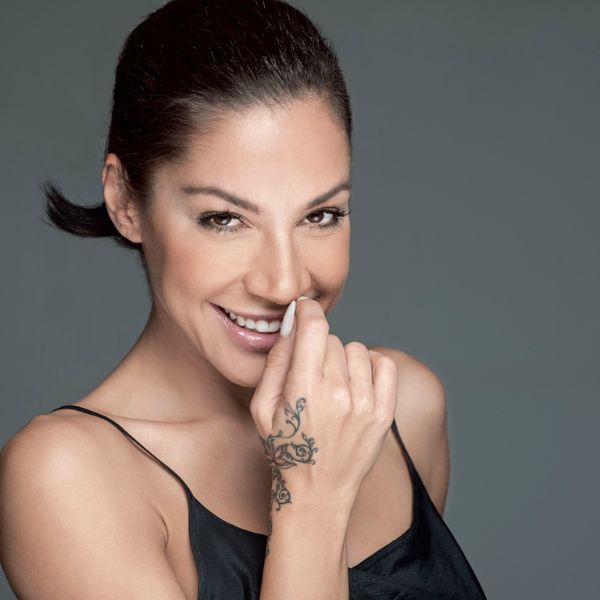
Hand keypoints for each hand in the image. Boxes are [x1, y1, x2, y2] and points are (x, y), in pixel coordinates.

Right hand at [250, 297, 397, 513]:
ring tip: (332, 384)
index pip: (314, 327)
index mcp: (305, 390)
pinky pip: (383, 364)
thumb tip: (292, 324)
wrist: (318, 493)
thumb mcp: (262, 407)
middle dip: (318, 348)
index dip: (307, 310)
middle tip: (311, 374)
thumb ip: (276, 361)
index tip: (304, 308)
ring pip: (356, 349)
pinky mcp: (384, 413)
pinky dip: (369, 366)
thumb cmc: (285, 449)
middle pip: (332, 339)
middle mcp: (339, 394)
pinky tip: (355, 382)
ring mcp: (366, 404)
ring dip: (342, 359)